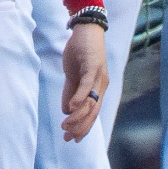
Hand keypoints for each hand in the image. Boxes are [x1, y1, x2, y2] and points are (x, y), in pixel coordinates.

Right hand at [59, 23, 110, 140]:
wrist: (86, 28)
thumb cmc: (81, 51)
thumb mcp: (73, 74)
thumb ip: (70, 91)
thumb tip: (66, 109)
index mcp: (98, 88)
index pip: (93, 113)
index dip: (84, 128)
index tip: (73, 140)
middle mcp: (102, 85)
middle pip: (94, 112)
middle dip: (81, 127)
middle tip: (67, 137)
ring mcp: (99, 76)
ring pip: (91, 102)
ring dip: (78, 116)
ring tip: (65, 125)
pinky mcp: (93, 66)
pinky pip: (87, 85)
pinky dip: (80, 98)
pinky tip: (71, 108)